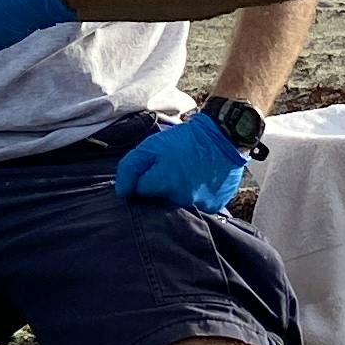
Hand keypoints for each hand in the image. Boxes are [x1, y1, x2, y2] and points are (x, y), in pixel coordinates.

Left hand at [114, 107, 247, 213]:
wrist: (223, 136)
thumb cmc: (185, 140)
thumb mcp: (151, 145)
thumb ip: (130, 167)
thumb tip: (122, 192)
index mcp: (164, 183)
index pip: (139, 193)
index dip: (141, 182)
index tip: (150, 172)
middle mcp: (181, 199)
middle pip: (160, 203)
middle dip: (160, 190)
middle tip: (171, 172)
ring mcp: (200, 205)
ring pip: (180, 207)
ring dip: (179, 195)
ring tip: (186, 176)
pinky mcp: (214, 206)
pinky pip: (199, 208)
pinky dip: (197, 198)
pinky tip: (200, 182)